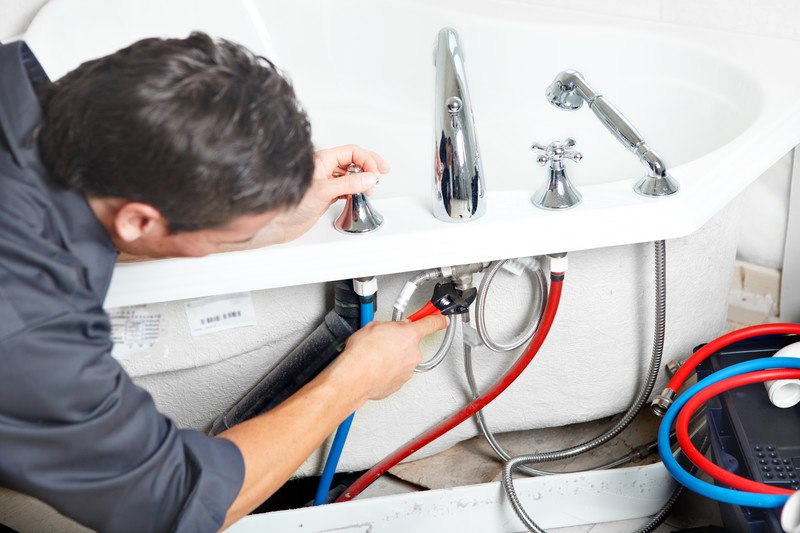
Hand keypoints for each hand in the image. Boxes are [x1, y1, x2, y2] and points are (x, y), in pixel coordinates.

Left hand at [255, 144, 389, 245]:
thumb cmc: (290, 204)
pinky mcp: (326, 195)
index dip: (367, 160)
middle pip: (353, 160)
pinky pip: (346, 187)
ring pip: (350, 174)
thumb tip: (368, 178)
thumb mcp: (324, 191)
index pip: (352, 152)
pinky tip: (359, 194)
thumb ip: (349, 183)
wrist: (278, 224)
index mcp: (323, 160)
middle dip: (369, 165)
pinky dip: (355, 189)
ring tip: (370, 188)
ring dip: (363, 179)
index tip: (374, 174)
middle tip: (382, 171)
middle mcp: (324, 169)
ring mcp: (326, 182)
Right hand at [326, 315, 447, 401]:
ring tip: (375, 356)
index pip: (431, 323)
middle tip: (383, 341)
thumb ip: (390, 325)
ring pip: (403, 359)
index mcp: (410, 335)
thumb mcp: (374, 326)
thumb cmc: (362, 353)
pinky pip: (396, 373)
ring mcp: (408, 370)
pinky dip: (387, 370)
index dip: (437, 319)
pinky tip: (375, 367)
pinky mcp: (399, 383)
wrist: (355, 377)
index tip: (441, 319)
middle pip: (412, 343)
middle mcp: (413, 353)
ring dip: (392, 357)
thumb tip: (391, 327)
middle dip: (400, 342)